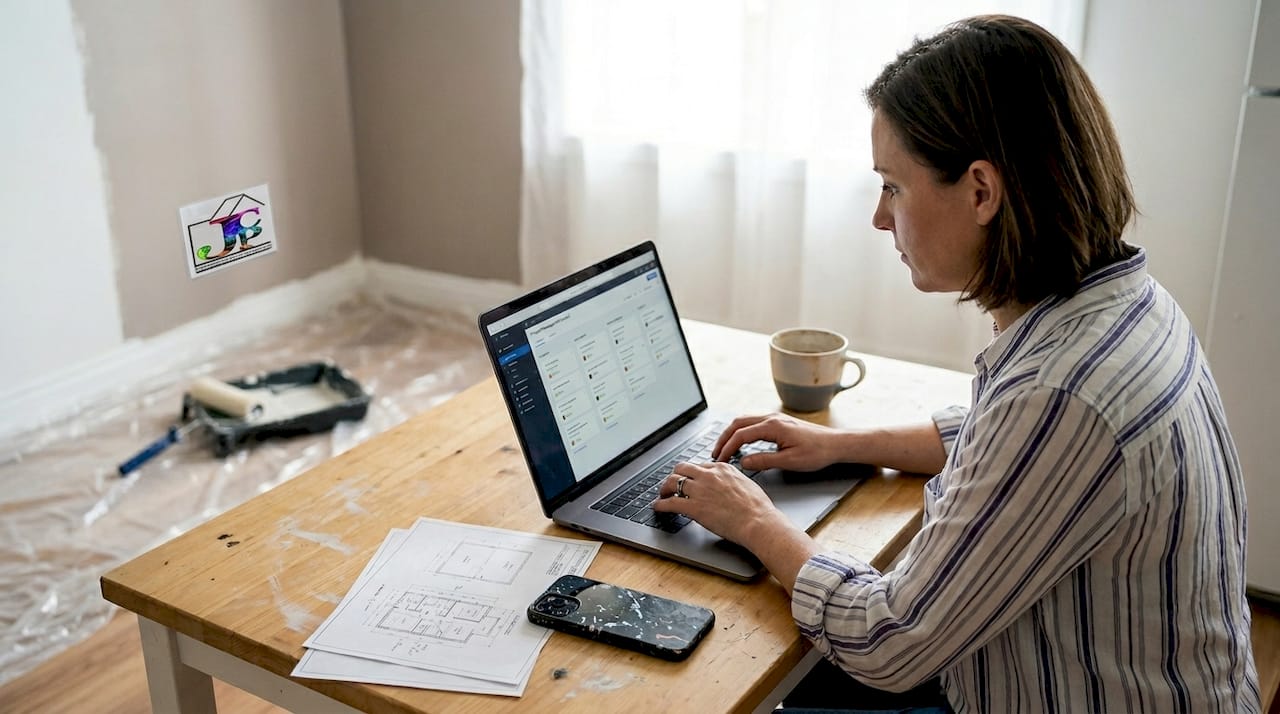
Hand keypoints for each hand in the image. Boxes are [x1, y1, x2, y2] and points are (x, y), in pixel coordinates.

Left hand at [651, 461, 785, 547]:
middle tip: (672, 484)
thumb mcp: (747, 483)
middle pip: (682, 468)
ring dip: (665, 488)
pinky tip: (658, 507)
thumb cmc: (758, 508)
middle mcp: (709, 475)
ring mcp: (700, 490)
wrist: (758, 521)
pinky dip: (661, 504)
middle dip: (675, 475)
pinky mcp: (694, 507)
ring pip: (673, 482)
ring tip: (663, 494)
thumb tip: (729, 486)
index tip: (690, 480)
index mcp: (723, 468)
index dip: (693, 474)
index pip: (700, 466)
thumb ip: (733, 480)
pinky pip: (670, 503)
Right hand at [713, 413, 842, 472]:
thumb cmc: (817, 452)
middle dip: (723, 438)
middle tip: (715, 453)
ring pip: (744, 421)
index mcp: (772, 427)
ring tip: (724, 448)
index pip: (740, 435)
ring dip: (732, 433)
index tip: (720, 460)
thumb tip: (743, 462)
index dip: (726, 448)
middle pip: (737, 423)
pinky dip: (742, 431)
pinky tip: (741, 442)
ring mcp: (775, 418)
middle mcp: (771, 418)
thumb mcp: (789, 461)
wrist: (836, 444)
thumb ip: (764, 461)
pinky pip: (753, 422)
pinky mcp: (779, 422)